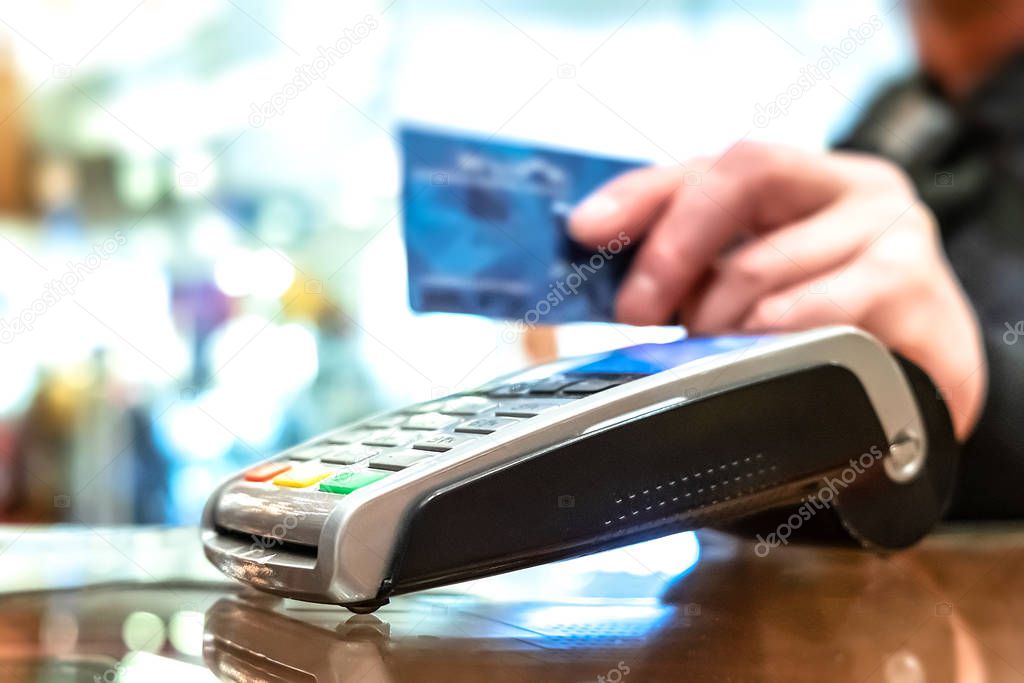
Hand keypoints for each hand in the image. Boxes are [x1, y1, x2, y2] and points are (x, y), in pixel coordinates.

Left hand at [570, 142, 985, 438]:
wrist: (928, 378)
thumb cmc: (834, 326)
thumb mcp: (762, 284)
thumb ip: (699, 270)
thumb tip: (613, 286)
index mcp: (810, 179)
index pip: (715, 164)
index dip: (644, 194)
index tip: (585, 229)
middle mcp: (856, 187)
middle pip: (743, 178)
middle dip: (670, 250)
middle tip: (636, 313)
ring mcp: (893, 231)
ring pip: (764, 265)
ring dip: (713, 319)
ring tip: (705, 351)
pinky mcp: (914, 289)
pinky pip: (812, 315)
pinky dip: (768, 341)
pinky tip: (758, 358)